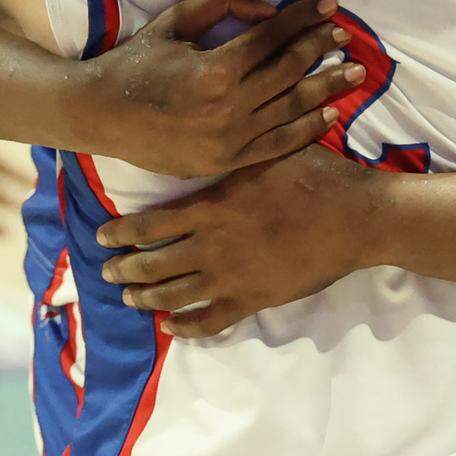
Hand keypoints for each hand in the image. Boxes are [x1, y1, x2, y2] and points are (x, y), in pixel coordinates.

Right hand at [69, 0, 365, 177]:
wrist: (103, 116)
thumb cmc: (137, 62)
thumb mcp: (175, 20)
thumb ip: (222, 2)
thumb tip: (269, 8)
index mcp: (215, 69)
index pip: (274, 37)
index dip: (305, 17)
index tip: (329, 4)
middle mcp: (228, 107)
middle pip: (291, 72)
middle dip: (323, 50)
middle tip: (346, 38)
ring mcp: (230, 139)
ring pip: (293, 110)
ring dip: (328, 89)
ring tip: (355, 73)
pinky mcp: (227, 162)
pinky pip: (279, 145)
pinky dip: (308, 128)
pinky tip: (330, 113)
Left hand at [98, 145, 389, 335]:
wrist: (353, 217)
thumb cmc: (314, 176)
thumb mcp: (266, 152)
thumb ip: (233, 150)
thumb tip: (211, 128)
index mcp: (210, 206)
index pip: (148, 225)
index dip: (120, 234)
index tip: (102, 237)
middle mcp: (211, 245)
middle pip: (152, 264)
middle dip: (124, 269)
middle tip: (107, 271)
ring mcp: (231, 277)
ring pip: (174, 296)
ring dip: (146, 298)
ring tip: (131, 297)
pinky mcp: (253, 299)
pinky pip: (209, 321)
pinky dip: (185, 327)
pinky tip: (172, 326)